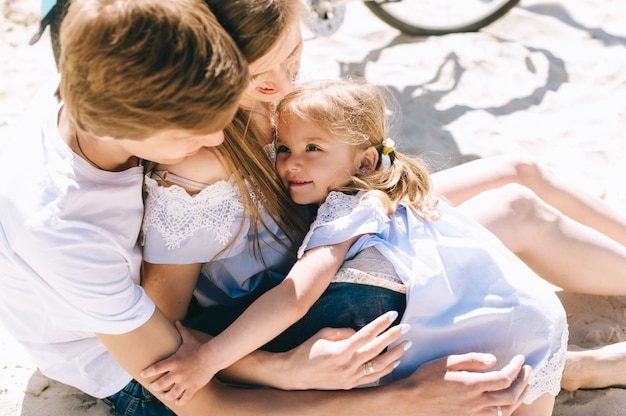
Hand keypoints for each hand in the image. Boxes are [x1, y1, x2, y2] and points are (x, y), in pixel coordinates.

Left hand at [141, 321, 217, 405]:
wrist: (212, 356)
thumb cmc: (199, 347)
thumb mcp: (189, 339)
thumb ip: (181, 331)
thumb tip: (177, 321)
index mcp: (173, 361)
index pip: (155, 368)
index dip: (147, 372)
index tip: (143, 374)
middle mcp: (177, 373)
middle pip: (160, 384)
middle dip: (155, 387)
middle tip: (153, 387)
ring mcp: (185, 381)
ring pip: (171, 394)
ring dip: (165, 396)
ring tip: (164, 395)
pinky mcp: (193, 387)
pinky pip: (184, 399)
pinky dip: (180, 402)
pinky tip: (177, 401)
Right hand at [274, 311, 410, 389]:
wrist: (295, 374)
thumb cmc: (307, 350)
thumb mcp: (322, 334)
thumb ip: (343, 332)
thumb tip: (359, 331)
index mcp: (340, 350)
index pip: (366, 334)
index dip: (381, 323)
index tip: (393, 314)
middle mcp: (347, 365)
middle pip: (377, 349)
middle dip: (394, 336)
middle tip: (407, 326)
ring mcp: (350, 377)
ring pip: (379, 366)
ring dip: (395, 354)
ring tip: (407, 344)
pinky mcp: (350, 385)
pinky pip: (373, 377)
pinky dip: (386, 369)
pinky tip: (395, 360)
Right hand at [393, 353, 530, 415]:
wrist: (412, 401)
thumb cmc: (426, 378)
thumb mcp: (447, 362)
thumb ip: (471, 359)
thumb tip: (493, 360)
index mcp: (471, 385)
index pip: (504, 378)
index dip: (516, 368)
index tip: (520, 358)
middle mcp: (476, 402)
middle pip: (511, 396)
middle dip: (523, 381)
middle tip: (527, 369)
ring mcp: (474, 414)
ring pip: (507, 410)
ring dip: (520, 396)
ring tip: (523, 383)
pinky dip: (508, 408)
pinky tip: (509, 399)